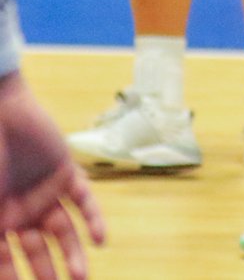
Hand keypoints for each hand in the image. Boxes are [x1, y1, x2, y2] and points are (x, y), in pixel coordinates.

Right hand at [0, 73, 105, 278]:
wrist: (1, 112)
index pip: (6, 257)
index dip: (12, 275)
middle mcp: (22, 208)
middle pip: (39, 248)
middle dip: (47, 271)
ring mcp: (46, 191)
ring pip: (64, 229)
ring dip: (73, 252)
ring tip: (81, 276)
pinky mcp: (65, 172)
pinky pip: (83, 199)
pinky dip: (93, 219)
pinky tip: (100, 241)